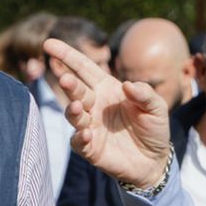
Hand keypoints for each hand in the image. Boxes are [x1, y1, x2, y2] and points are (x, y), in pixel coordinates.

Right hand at [44, 38, 171, 190]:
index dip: (67, 56)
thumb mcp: (157, 108)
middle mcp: (94, 105)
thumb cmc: (153, 128)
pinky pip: (78, 141)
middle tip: (65, 79)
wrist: (154, 161)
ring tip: (77, 107)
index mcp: (106, 88)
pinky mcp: (89, 148)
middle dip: (69, 84)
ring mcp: (90, 126)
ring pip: (73, 114)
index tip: (49, 44)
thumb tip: (128, 86)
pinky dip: (79, 137)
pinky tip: (86, 134)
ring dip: (72, 110)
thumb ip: (145, 94)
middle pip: (76, 90)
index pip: (83, 68)